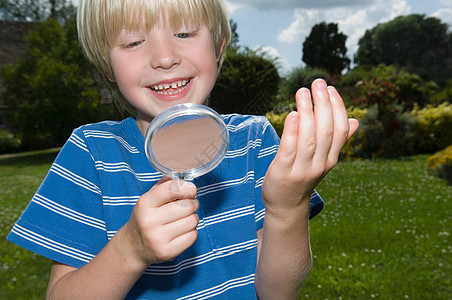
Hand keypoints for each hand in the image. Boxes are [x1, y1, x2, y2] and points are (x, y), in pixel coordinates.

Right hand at [121, 177, 198, 265]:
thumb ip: (166, 184)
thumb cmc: (146, 217)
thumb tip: (184, 171)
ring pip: (193, 220)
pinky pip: (193, 236)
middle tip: (186, 205)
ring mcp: (158, 239)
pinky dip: (191, 232)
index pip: (173, 189)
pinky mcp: (168, 252)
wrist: (133, 246)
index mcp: (145, 204)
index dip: (187, 187)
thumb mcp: (149, 197)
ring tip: (182, 219)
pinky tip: (181, 231)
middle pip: (188, 206)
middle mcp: (150, 221)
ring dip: (192, 218)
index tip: (190, 189)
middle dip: (192, 203)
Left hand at [262, 79, 358, 214]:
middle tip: (318, 83)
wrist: (286, 205)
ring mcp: (302, 169)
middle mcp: (320, 164)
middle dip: (323, 104)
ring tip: (303, 91)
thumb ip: (336, 141)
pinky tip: (292, 115)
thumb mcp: (322, 159)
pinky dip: (292, 132)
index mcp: (331, 158)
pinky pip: (289, 150)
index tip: (331, 89)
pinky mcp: (283, 172)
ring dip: (307, 112)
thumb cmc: (303, 176)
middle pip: (325, 131)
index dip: (337, 108)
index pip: (340, 130)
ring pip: (308, 138)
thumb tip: (356, 121)